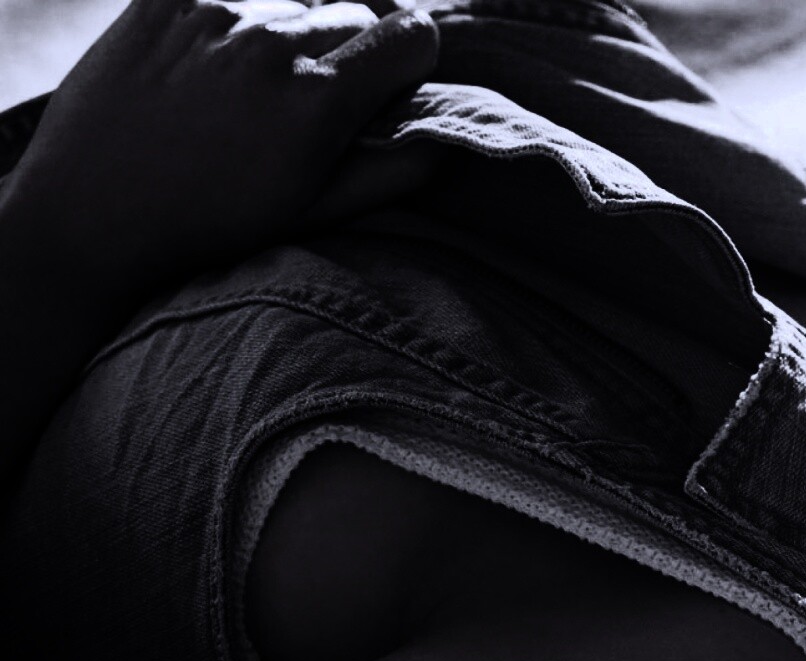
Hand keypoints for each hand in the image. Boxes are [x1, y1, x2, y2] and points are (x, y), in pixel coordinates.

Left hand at [4, 0, 439, 296]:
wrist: (89, 217)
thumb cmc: (211, 225)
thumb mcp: (313, 213)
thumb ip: (392, 171)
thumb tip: (446, 138)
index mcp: (317, 103)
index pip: (412, 35)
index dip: (413, 57)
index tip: (394, 79)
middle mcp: (269, 45)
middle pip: (355, 11)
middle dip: (352, 46)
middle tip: (315, 94)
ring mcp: (213, 14)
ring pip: (293, 1)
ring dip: (291, 30)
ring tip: (253, 84)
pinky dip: (238, 18)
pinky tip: (215, 61)